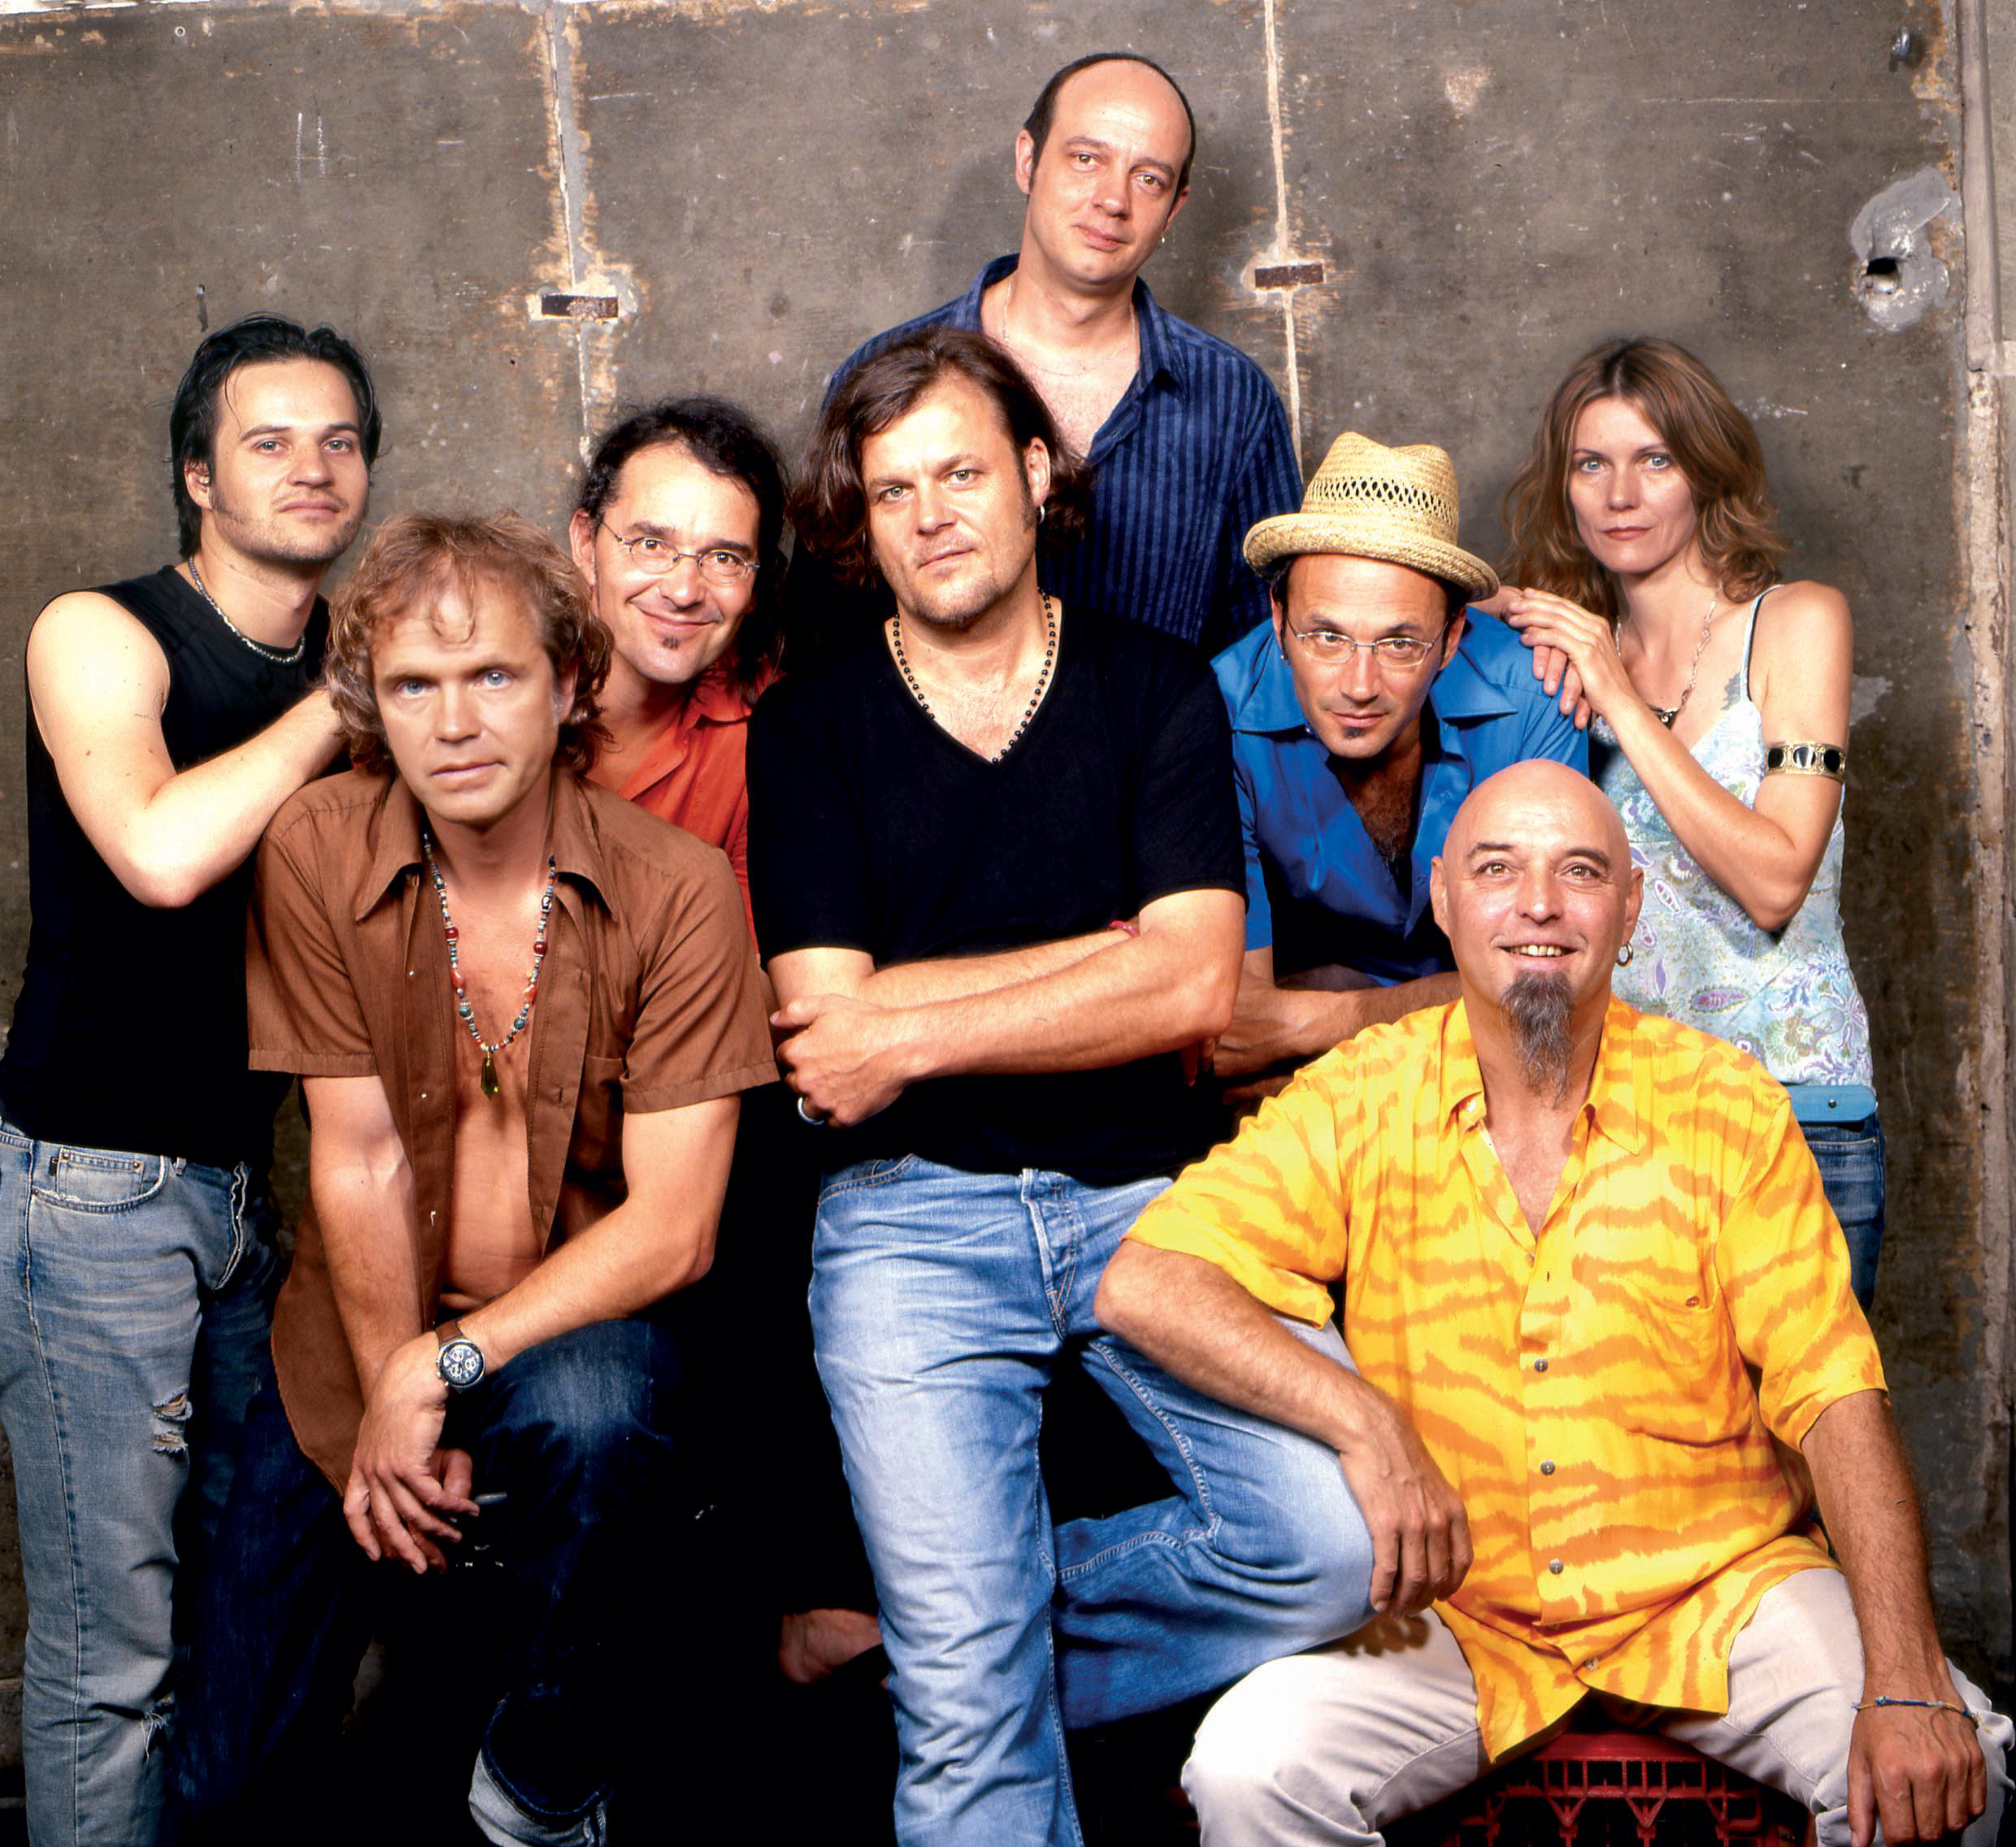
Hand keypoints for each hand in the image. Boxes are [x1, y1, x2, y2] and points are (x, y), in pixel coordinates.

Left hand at [343, 1335, 478, 1571]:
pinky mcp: (408, 1464)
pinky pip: (431, 1497)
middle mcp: (370, 1470)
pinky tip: (466, 1511)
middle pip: (384, 1522)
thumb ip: (393, 1456)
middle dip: (405, 1548)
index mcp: (361, 1462)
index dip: (364, 1536)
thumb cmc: (405, 1396)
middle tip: (423, 1567)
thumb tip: (410, 1478)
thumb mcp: (389, 1430)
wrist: (413, 1375)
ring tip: (456, 1538)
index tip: (376, 1555)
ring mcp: (386, 1469)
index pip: (354, 1510)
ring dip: (437, 1530)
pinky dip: (451, 1508)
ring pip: (411, 1514)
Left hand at [771, 993, 912, 1127]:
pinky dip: (838, 1112)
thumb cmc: (867, 1022)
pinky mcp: (844, 1117)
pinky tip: (851, 1096)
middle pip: (794, 1084)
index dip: (800, 1051)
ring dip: (818, 1099)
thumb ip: (795, 1011)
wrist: (901, 1046)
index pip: (784, 1057)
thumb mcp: (829, 1004)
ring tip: (839, 1085)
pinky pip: (831, 1121)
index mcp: (798, 1053)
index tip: (816, 1049)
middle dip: (806, 1076)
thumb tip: (774, 1021)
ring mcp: (825, 1101)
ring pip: (809, 1107)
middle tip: (830, 1066)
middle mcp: (806, 1081)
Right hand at [1333, 1384, 1471, 1617]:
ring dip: (1403, 1602)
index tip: (1438, 1597)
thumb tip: (1434, 1531)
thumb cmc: (1398, 1451)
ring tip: (1391, 1611)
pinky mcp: (1384, 1524)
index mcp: (1453, 1511)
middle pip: (1436, 1578)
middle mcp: (1438, 1521)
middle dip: (1423, 1601)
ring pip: (1414, 1580)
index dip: (1450, 1586)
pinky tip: (1375, 1601)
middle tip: (1408, 1610)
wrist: (1372, 1429)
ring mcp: (1413, 1524)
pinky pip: (1387, 1569)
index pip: (1461, 1563)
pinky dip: (1382, 1591)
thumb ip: (1438, 1507)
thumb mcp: (1432, 1480)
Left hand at [1501, 589, 1635, 723]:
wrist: (1620, 702)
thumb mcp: (1589, 659)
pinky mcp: (1586, 652)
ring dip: (1531, 618)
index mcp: (1597, 624)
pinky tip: (1524, 639)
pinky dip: (1538, 637)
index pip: (1566, 605)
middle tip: (1512, 603)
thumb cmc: (1602, 686)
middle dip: (1533, 603)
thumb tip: (1557, 639)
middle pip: (1559, 608)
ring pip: (1555, 620)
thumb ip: (1576, 645)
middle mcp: (1596, 626)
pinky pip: (1556, 638)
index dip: (1545, 597)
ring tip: (1512, 619)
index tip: (1526, 593)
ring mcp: (1592, 638)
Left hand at [1847, 1689, 1986, 1846]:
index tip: (1896, 1836)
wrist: (1908, 1678)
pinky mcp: (1974, 1761)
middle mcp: (1926, 1772)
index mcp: (1892, 1773)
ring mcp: (1954, 1766)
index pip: (1903, 1836)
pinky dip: (1963, 1812)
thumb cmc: (1878, 1719)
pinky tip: (1947, 1800)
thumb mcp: (1858, 1758)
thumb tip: (1860, 1845)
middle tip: (1911, 1823)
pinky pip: (1976, 1807)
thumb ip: (1859, 1805)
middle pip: (1931, 1834)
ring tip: (1927, 1810)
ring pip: (1956, 1824)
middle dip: (1920, 1837)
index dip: (1899, 1844)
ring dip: (1942, 1825)